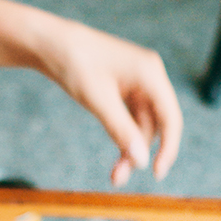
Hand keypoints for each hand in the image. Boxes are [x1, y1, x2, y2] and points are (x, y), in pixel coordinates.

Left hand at [27, 17, 182, 186]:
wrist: (50, 43)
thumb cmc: (74, 63)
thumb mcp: (97, 100)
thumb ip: (121, 130)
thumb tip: (141, 160)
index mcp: (150, 72)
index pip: (170, 117)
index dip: (168, 148)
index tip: (157, 173)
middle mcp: (149, 76)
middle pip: (155, 124)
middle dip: (139, 152)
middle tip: (119, 178)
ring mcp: (136, 82)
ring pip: (141, 125)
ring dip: (129, 148)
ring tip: (114, 174)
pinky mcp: (123, 87)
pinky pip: (129, 117)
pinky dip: (122, 135)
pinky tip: (115, 155)